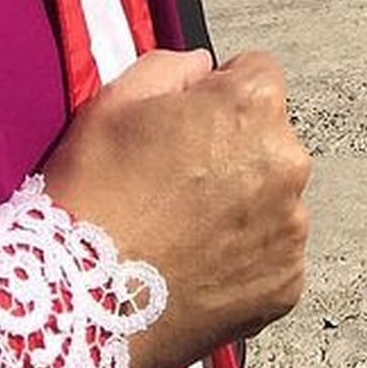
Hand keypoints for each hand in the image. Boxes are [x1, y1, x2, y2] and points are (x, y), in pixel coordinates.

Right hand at [43, 49, 311, 367]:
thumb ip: (173, 65)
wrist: (76, 302)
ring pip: (273, 198)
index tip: (186, 127)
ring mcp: (290, 226)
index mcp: (253, 105)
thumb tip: (203, 66)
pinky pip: (272, 256)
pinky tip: (196, 268)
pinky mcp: (285, 281)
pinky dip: (244, 260)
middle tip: (176, 184)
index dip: (215, 96)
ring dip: (243, 205)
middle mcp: (287, 160)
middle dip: (233, 150)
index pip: (256, 75)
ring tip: (181, 231)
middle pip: (268, 139)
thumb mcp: (116, 100)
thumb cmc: (92, 196)